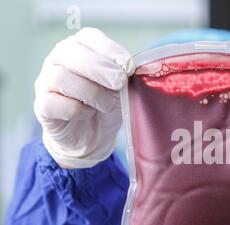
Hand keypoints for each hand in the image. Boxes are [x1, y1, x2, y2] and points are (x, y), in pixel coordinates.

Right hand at [34, 27, 134, 168]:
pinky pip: (54, 103)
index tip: (129, 67)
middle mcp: (58, 59)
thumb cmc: (106, 103)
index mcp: (80, 47)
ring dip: (91, 93)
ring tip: (107, 104)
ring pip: (62, 78)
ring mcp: (46, 81)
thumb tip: (141, 71)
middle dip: (101, 69)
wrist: (91, 135)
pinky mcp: (42, 106)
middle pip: (72, 54)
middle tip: (120, 83)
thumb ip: (126, 76)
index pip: (89, 38)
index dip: (110, 51)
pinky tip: (88, 113)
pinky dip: (76, 110)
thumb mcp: (121, 88)